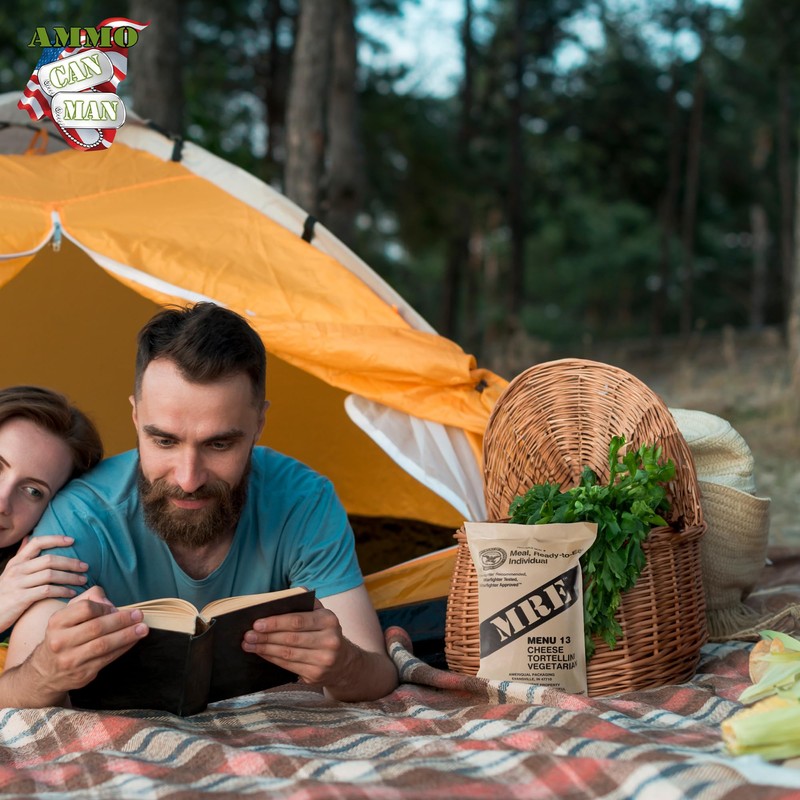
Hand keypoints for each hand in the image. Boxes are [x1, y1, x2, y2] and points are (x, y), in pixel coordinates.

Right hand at [0, 535, 87, 631]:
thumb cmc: (4, 593)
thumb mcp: (10, 572)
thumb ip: (22, 555)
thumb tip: (30, 537)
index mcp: (16, 561)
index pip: (37, 542)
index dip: (56, 539)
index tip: (72, 540)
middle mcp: (17, 570)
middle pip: (49, 560)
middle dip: (71, 562)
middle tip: (86, 566)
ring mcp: (18, 584)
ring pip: (50, 575)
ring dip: (70, 577)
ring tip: (83, 580)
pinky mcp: (20, 598)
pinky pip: (46, 591)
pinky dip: (62, 591)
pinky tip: (72, 593)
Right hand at [27, 585, 148, 701]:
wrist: (46, 671)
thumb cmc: (65, 635)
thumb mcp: (69, 614)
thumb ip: (89, 599)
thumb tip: (109, 602)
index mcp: (57, 622)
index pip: (85, 608)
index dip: (104, 606)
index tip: (115, 607)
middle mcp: (60, 641)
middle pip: (97, 627)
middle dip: (121, 620)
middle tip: (139, 615)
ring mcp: (70, 660)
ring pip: (104, 645)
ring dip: (127, 635)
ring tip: (143, 628)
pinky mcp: (82, 674)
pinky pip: (107, 658)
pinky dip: (123, 648)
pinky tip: (134, 640)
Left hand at [242, 600, 354, 689]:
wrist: (343, 661)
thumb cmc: (324, 632)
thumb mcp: (321, 614)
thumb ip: (304, 603)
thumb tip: (278, 598)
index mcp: (329, 620)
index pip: (297, 621)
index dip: (275, 622)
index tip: (257, 623)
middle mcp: (329, 640)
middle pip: (290, 638)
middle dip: (265, 637)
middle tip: (247, 635)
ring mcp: (323, 660)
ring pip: (287, 653)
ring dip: (265, 649)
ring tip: (249, 645)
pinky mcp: (316, 675)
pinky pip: (288, 666)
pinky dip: (272, 659)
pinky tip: (262, 654)